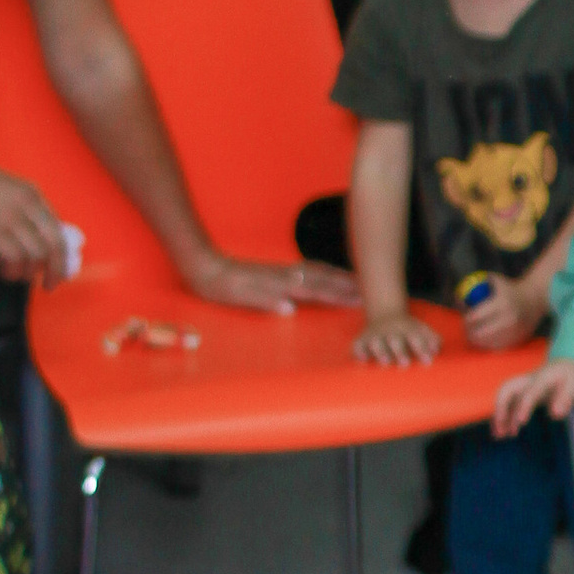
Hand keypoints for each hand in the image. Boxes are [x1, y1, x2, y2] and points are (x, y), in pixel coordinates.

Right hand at [0, 142, 66, 280]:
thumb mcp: (7, 190)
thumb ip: (25, 210)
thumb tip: (38, 245)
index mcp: (33, 194)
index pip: (59, 231)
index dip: (62, 257)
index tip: (60, 273)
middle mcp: (28, 205)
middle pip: (53, 247)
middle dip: (54, 271)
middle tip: (48, 286)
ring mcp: (10, 216)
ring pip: (34, 256)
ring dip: (26, 273)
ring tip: (14, 275)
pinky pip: (14, 257)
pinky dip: (10, 270)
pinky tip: (1, 271)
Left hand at [182, 247, 359, 319]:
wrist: (204, 266)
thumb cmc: (219, 287)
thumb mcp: (237, 296)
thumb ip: (264, 300)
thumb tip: (289, 307)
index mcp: (278, 284)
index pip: (314, 290)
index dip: (337, 295)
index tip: (358, 300)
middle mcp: (284, 275)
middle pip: (322, 278)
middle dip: (346, 285)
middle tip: (370, 291)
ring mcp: (282, 271)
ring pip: (317, 271)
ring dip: (338, 276)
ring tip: (357, 282)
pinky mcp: (277, 271)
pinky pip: (309, 270)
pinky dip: (324, 272)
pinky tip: (328, 275)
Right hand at [354, 305, 437, 368]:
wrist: (384, 313)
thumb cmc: (408, 329)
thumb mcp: (422, 329)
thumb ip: (432, 339)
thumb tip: (436, 350)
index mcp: (407, 329)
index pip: (416, 338)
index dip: (421, 349)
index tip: (428, 362)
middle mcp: (390, 332)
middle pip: (395, 340)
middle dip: (399, 351)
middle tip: (405, 364)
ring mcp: (375, 335)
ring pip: (376, 342)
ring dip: (380, 352)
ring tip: (385, 362)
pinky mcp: (361, 340)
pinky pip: (357, 345)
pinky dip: (358, 352)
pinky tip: (362, 360)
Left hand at [459, 267, 543, 353]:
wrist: (535, 299)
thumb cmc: (510, 288)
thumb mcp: (495, 280)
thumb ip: (476, 284)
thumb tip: (458, 296)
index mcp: (501, 303)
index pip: (475, 317)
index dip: (466, 319)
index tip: (465, 317)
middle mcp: (508, 319)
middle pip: (479, 333)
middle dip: (469, 331)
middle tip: (468, 328)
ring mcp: (513, 332)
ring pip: (486, 343)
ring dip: (477, 340)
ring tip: (474, 334)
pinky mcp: (517, 340)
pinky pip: (497, 348)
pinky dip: (489, 345)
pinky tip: (486, 340)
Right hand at [494, 354, 573, 439]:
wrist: (570, 364)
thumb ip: (567, 399)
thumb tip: (555, 414)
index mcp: (544, 378)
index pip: (531, 391)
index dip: (524, 406)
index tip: (521, 422)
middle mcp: (530, 379)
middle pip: (508, 389)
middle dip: (501, 407)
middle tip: (501, 428)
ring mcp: (524, 385)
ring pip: (506, 396)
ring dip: (500, 414)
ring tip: (499, 435)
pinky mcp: (524, 392)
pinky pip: (510, 403)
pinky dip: (506, 416)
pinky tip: (508, 432)